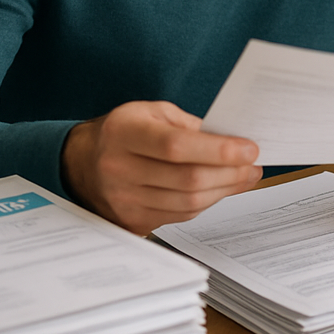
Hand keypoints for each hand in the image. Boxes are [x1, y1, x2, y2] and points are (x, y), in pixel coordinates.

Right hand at [61, 100, 260, 234]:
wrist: (81, 162)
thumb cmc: (124, 132)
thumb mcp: (150, 111)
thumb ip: (188, 123)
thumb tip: (231, 141)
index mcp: (124, 133)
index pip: (176, 146)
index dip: (218, 150)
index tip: (248, 148)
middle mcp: (119, 169)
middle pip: (187, 179)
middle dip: (230, 173)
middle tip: (253, 164)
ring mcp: (123, 200)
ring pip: (188, 204)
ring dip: (224, 190)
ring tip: (244, 176)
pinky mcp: (131, 221)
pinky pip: (180, 217)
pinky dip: (206, 202)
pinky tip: (219, 188)